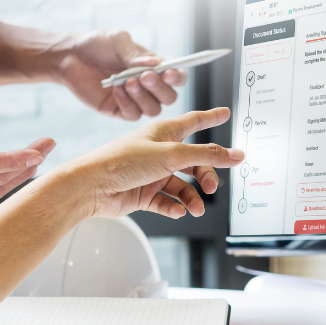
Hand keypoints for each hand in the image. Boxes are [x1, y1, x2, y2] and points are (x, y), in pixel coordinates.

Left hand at [57, 107, 243, 219]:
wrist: (90, 187)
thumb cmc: (122, 161)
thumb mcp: (171, 155)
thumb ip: (206, 155)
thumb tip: (235, 154)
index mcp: (164, 133)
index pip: (194, 122)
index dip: (211, 117)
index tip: (225, 113)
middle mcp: (159, 152)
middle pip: (194, 162)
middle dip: (206, 175)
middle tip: (210, 187)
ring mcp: (151, 174)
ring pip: (182, 186)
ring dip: (191, 198)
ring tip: (195, 208)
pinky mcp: (143, 194)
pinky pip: (166, 202)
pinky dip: (174, 208)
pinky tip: (177, 211)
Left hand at [59, 30, 187, 120]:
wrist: (71, 56)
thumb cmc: (99, 45)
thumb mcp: (118, 42)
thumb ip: (134, 55)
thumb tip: (154, 64)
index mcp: (155, 68)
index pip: (177, 78)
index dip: (177, 78)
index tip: (169, 73)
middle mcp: (149, 87)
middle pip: (169, 98)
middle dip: (159, 89)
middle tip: (145, 77)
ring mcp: (135, 101)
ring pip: (153, 110)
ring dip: (143, 97)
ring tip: (127, 81)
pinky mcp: (119, 111)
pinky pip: (133, 115)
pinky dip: (127, 103)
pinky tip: (116, 89)